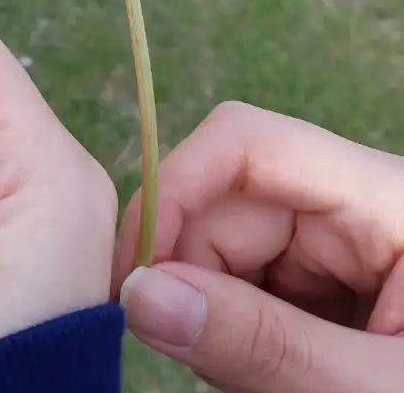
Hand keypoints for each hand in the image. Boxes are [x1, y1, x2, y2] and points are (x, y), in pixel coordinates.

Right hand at [115, 102, 403, 392]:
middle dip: (190, 271)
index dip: (176, 188)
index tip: (133, 276)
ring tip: (242, 381)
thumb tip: (137, 294)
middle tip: (185, 359)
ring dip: (212, 309)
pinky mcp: (336, 287)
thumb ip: (261, 344)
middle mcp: (358, 206)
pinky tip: (261, 376)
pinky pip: (255, 286)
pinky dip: (235, 330)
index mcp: (386, 198)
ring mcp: (346, 248)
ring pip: (231, 247)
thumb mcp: (371, 391)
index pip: (250, 143)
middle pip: (231, 200)